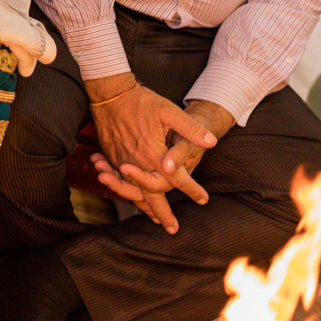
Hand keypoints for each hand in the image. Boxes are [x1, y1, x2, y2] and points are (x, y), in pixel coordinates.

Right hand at [86, 75, 218, 232]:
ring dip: (144, 207)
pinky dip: (129, 193)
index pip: (176, 179)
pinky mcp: (112, 156)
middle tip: (172, 229)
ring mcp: (121, 161)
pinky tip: (135, 198)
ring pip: (134, 191)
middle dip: (162, 213)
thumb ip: (191, 129)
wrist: (109, 92)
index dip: (192, 189)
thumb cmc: (142, 101)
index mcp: (153, 154)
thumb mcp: (170, 112)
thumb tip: (212, 142)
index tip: (204, 200)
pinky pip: (121, 182)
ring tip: (155, 219)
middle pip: (151, 195)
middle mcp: (136, 162)